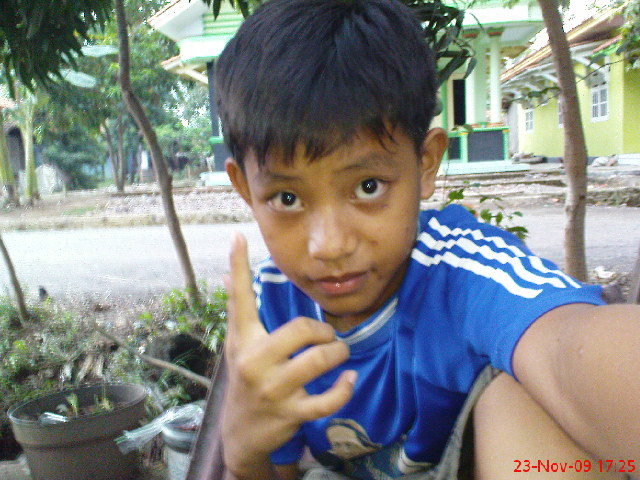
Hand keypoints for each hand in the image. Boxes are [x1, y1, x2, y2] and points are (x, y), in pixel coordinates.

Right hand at [221, 232, 356, 475]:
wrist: (241, 433)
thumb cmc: (245, 378)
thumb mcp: (238, 346)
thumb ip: (240, 313)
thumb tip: (225, 275)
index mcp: (242, 341)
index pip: (239, 299)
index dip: (238, 266)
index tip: (238, 235)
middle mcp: (253, 362)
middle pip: (300, 330)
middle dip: (323, 331)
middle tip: (329, 337)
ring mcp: (272, 389)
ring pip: (318, 362)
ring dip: (338, 354)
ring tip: (340, 354)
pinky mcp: (291, 413)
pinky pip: (327, 399)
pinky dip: (345, 388)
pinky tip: (350, 380)